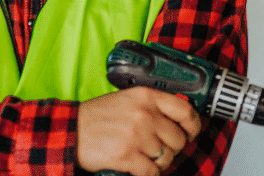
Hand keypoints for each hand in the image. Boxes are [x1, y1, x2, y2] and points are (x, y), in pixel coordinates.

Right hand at [76, 87, 202, 175]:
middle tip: (156, 149)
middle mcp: (144, 114)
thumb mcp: (126, 100)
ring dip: (157, 162)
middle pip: (178, 139)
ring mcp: (136, 135)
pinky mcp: (127, 156)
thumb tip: (179, 121)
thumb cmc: (97, 117)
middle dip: (170, 149)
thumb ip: (152, 106)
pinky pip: (152, 172)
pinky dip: (146, 173)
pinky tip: (136, 168)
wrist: (70, 130)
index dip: (193, 125)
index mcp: (146, 96)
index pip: (185, 110)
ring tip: (142, 157)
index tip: (191, 133)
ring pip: (166, 158)